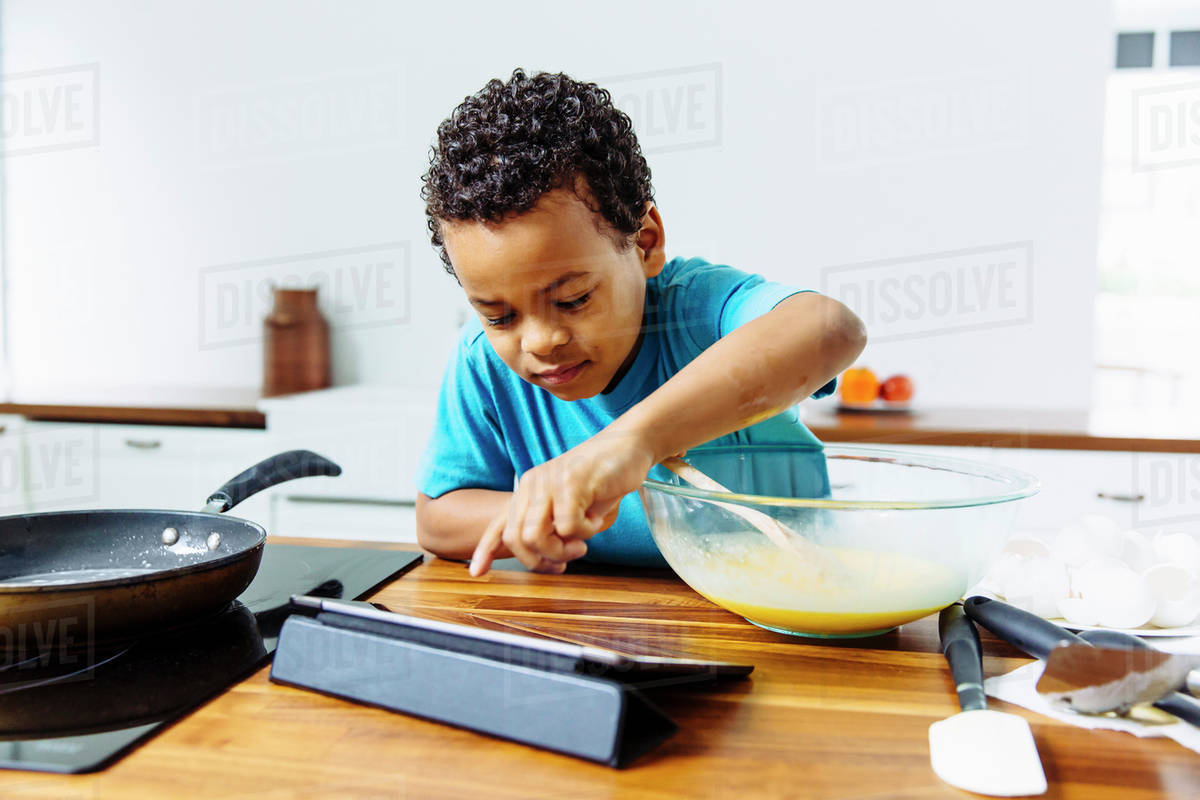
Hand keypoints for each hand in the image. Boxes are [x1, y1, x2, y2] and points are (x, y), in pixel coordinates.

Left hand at [468, 430, 657, 575]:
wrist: (627, 447)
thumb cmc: (600, 480)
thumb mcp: (570, 506)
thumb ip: (553, 528)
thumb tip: (545, 559)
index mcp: (527, 491)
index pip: (500, 524)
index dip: (486, 549)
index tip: (476, 572)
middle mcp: (532, 485)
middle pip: (517, 539)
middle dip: (540, 560)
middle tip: (567, 560)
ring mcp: (549, 482)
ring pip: (536, 537)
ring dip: (562, 551)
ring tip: (582, 544)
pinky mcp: (571, 483)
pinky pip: (569, 527)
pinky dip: (585, 533)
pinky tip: (596, 518)